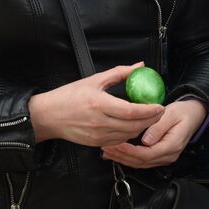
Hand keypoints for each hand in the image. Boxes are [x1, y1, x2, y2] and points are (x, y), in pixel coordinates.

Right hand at [29, 63, 164, 145]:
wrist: (47, 116)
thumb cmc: (69, 96)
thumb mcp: (94, 80)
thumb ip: (119, 73)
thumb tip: (140, 66)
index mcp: (99, 104)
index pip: (131, 111)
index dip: (149, 110)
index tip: (160, 105)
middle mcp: (100, 122)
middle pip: (134, 126)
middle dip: (151, 120)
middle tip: (159, 112)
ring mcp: (98, 135)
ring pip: (128, 135)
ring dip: (141, 128)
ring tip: (148, 118)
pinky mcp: (95, 143)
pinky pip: (119, 140)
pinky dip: (129, 134)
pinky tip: (132, 126)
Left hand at [101, 98, 207, 168]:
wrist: (194, 114)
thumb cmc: (183, 112)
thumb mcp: (171, 114)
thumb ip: (158, 128)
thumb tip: (146, 141)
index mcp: (172, 145)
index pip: (146, 154)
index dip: (129, 151)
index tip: (116, 144)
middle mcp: (168, 155)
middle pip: (141, 161)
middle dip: (122, 156)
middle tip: (106, 147)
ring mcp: (164, 157)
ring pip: (140, 163)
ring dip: (123, 158)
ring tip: (107, 151)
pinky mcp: (160, 156)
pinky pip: (142, 160)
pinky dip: (128, 158)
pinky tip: (117, 154)